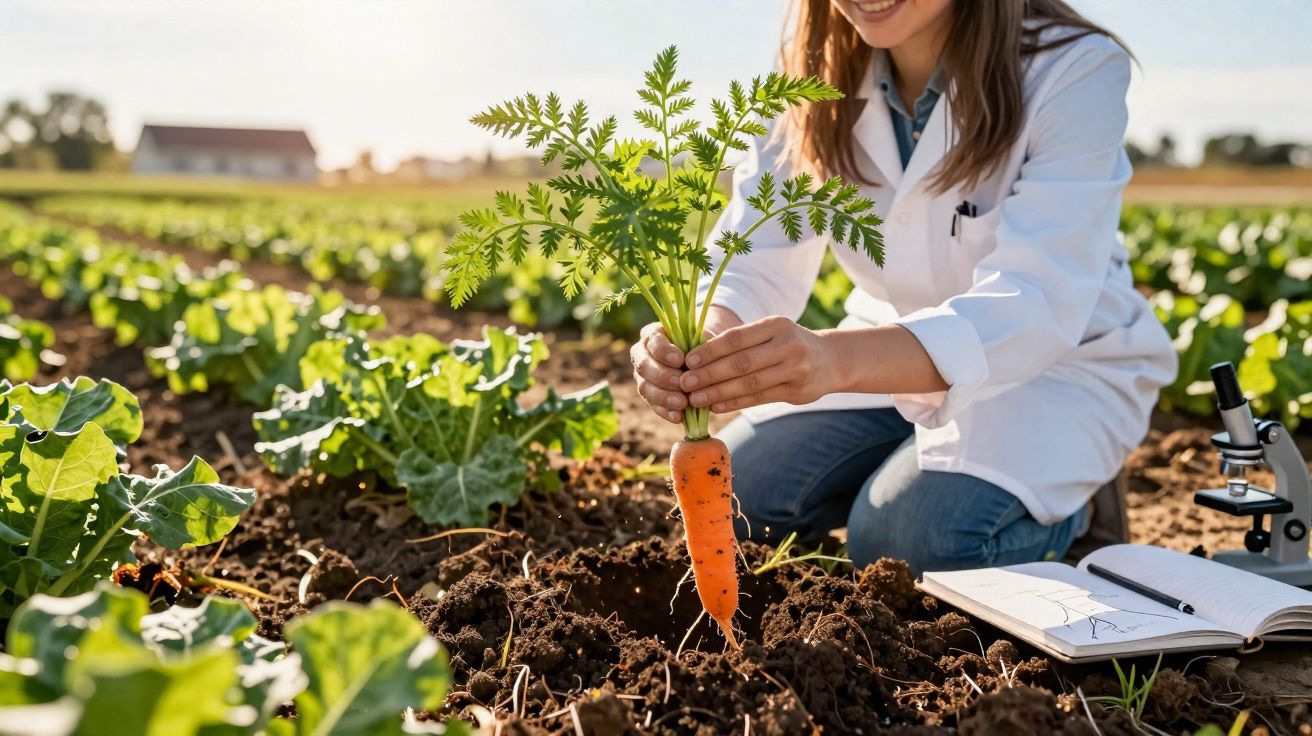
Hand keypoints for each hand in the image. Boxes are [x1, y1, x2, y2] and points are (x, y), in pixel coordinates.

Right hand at [630, 307, 744, 423]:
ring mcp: (643, 376)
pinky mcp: (650, 395)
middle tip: (682, 383)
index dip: (663, 351)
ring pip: (645, 387)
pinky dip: (665, 411)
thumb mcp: (702, 338)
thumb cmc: (701, 344)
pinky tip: (678, 417)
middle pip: (644, 366)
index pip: (652, 341)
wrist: (701, 358)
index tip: (680, 359)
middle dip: (663, 376)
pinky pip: (653, 405)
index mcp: (653, 335)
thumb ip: (698, 344)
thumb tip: (699, 353)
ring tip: (682, 403)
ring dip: (663, 397)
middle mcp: (642, 355)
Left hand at [680, 315, 834, 412]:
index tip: (687, 360)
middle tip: (685, 383)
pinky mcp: (797, 391)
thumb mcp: (771, 332)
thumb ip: (741, 341)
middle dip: (709, 374)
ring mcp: (795, 369)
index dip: (710, 350)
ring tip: (695, 399)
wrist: (831, 360)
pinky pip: (759, 398)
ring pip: (749, 384)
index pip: (736, 338)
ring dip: (718, 393)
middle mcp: (788, 345)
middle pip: (741, 363)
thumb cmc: (788, 343)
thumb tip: (697, 355)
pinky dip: (735, 402)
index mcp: (776, 325)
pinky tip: (716, 406)